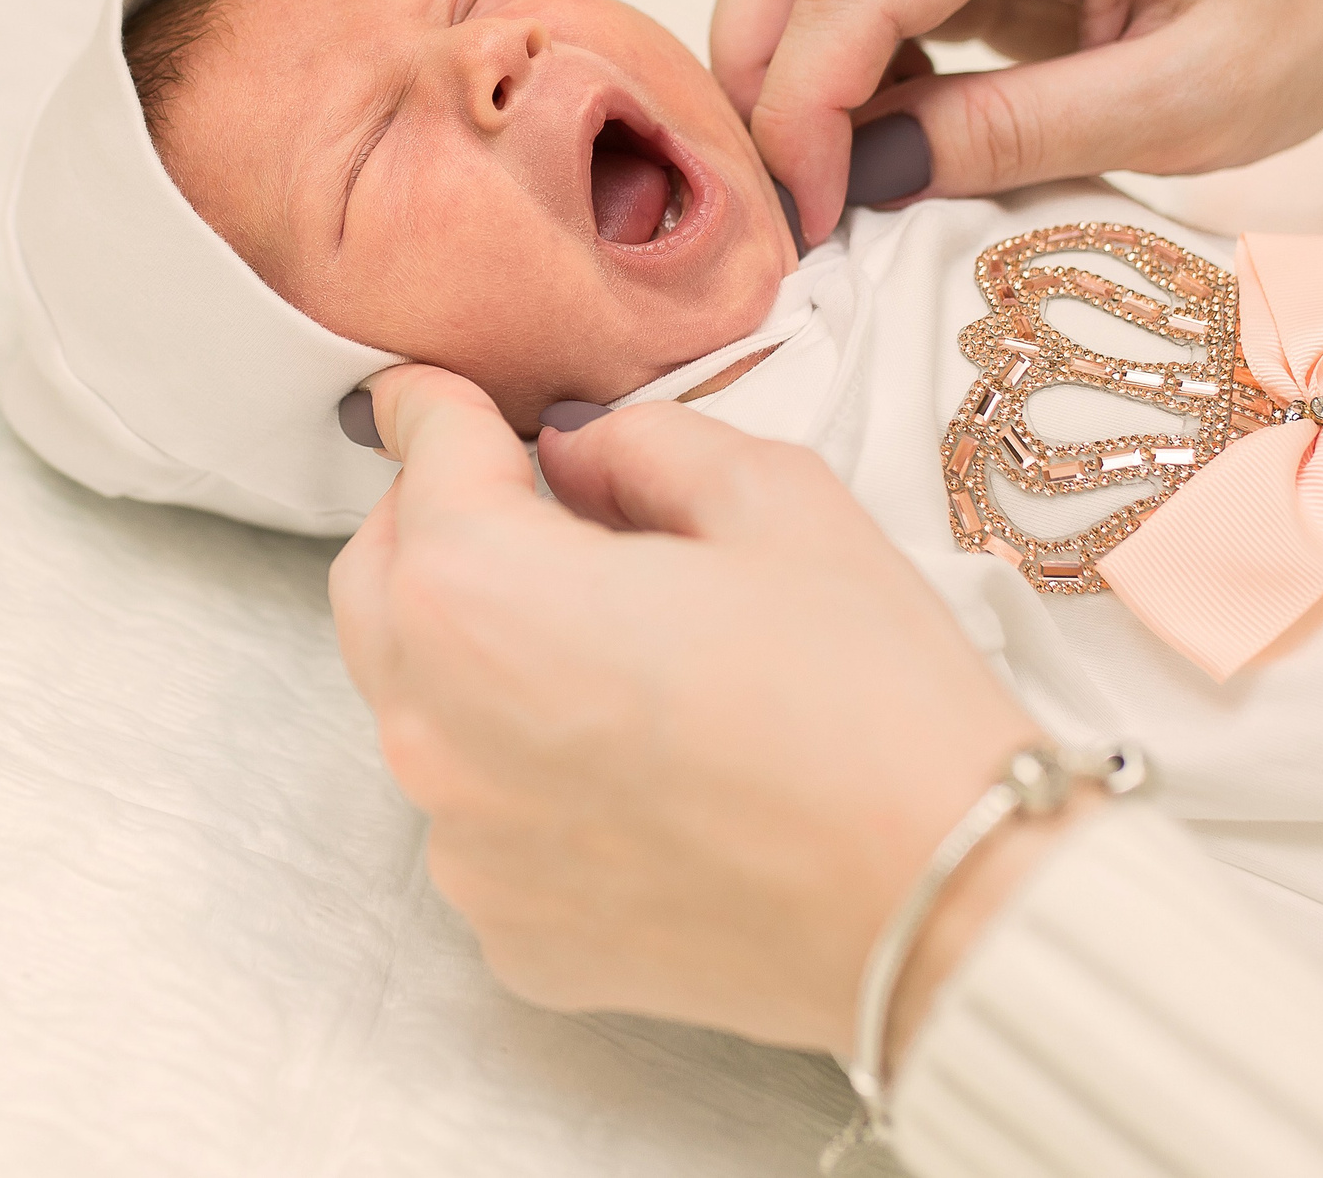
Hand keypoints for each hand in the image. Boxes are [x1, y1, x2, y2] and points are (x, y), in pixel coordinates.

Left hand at [328, 365, 1048, 1055]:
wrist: (941, 899)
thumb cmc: (869, 699)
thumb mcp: (777, 498)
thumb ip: (647, 447)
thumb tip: (582, 457)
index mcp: (479, 595)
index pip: (422, 460)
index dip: (436, 407)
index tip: (438, 393)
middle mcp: (435, 730)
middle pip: (381, 585)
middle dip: (434, 524)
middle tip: (523, 501)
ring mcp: (464, 847)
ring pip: (424, 708)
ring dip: (477, 653)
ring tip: (602, 641)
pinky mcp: (512, 930)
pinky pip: (481, 817)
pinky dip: (522, 769)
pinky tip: (632, 758)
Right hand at [712, 0, 1322, 238]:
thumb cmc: (1289, 33)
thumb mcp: (1180, 107)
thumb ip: (1020, 134)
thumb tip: (866, 174)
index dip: (804, 108)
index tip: (814, 221)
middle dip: (754, 80)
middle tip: (787, 210)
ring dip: (775, 74)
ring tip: (818, 189)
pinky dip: (820, 74)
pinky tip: (867, 152)